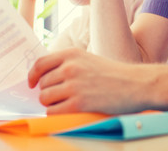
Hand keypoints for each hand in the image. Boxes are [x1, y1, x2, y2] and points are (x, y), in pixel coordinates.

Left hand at [28, 48, 147, 114]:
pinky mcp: (78, 103)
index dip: (32, 76)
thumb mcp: (88, 59)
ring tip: (67, 103)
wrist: (135, 84)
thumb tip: (44, 79)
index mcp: (71, 54)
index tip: (32, 84)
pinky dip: (57, 114)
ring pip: (45, 98)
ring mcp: (73, 85)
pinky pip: (53, 111)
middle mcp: (70, 67)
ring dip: (52, 104)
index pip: (40, 64)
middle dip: (48, 92)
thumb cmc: (113, 74)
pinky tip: (69, 111)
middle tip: (62, 96)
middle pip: (42, 84)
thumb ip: (67, 64)